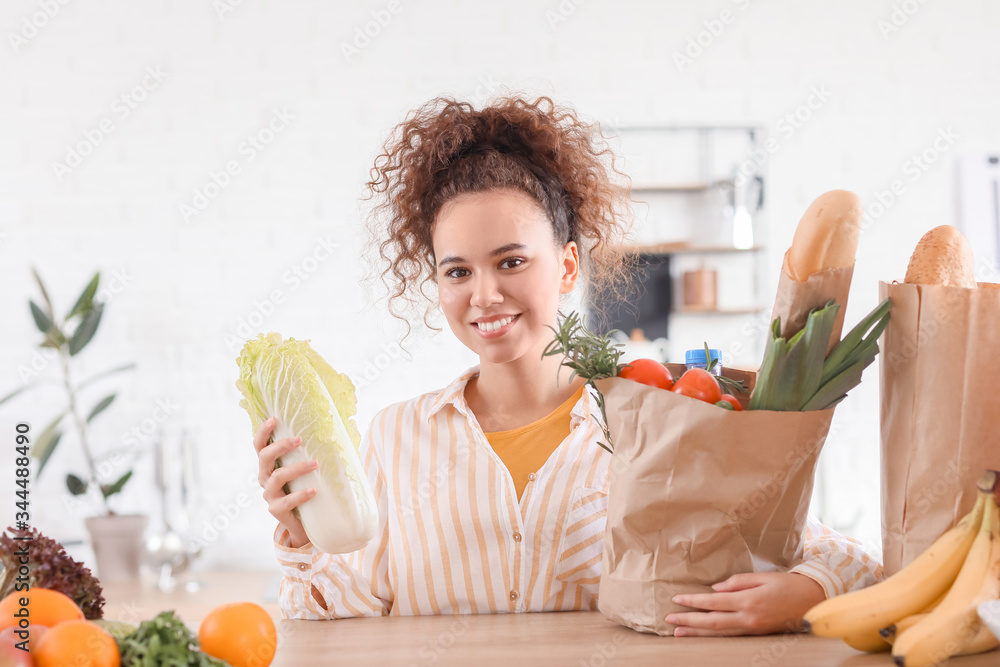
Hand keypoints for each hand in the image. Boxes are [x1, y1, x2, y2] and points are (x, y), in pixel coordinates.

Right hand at [254, 416, 316, 548]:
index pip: (259, 446)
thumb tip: (332, 431)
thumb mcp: (304, 470)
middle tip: (299, 439)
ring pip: (277, 477)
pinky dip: (301, 495)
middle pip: (264, 458)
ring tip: (315, 464)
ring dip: (296, 468)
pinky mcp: (276, 510)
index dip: (263, 432)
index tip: (274, 418)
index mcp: (269, 466)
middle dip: (280, 446)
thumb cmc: (305, 489)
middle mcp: (265, 478)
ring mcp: (269, 495)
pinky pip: (287, 501)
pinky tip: (314, 491)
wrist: (305, 522)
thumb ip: (307, 454)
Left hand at [665, 572, 825, 636]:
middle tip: (669, 621)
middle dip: (689, 622)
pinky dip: (714, 636)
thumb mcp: (762, 577)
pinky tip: (704, 635)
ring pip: (720, 633)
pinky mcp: (757, 633)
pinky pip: (731, 636)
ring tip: (679, 633)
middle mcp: (749, 618)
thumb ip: (737, 582)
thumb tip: (715, 589)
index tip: (677, 600)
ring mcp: (753, 629)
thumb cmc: (788, 585)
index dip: (693, 602)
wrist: (814, 602)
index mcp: (748, 601)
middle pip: (712, 622)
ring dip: (698, 633)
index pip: (713, 603)